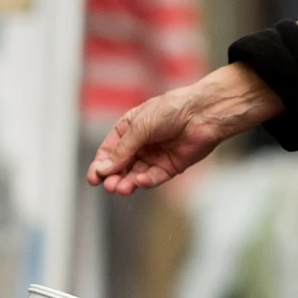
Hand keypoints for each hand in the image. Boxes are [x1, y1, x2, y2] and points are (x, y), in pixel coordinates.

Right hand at [87, 63, 283, 195]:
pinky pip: (154, 178)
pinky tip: (139, 182)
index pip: (109, 151)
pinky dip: (145, 181)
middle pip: (120, 167)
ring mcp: (155, 156)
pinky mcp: (170, 167)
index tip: (94, 178)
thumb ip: (122, 150)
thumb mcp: (140, 126)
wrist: (203, 113)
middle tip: (109, 185)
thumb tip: (103, 169)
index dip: (100, 165)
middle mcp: (141, 144)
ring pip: (135, 175)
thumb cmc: (172, 110)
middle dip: (113, 177)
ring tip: (121, 188)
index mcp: (130, 129)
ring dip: (127, 182)